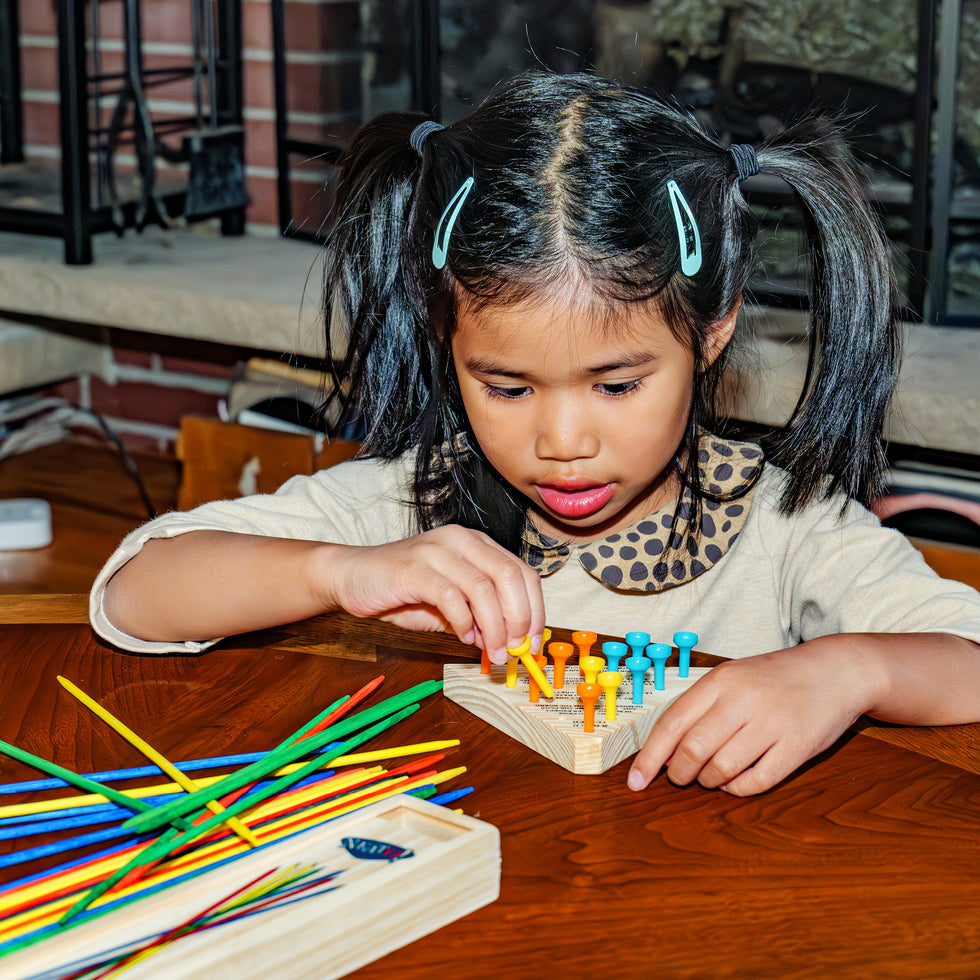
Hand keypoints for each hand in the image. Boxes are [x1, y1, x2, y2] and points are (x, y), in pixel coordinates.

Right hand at [324, 525, 545, 660]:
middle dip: (520, 618)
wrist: (351, 576)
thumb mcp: (450, 605)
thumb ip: (479, 617)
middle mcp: (461, 540)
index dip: (535, 610)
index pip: (522, 572)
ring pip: (484, 587)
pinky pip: (451, 597)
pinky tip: (462, 637)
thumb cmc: (402, 591)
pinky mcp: (414, 567)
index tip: (533, 643)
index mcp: (476, 544)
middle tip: (516, 650)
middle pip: (509, 576)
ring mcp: (437, 550)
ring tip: (492, 651)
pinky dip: (464, 623)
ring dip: (494, 627)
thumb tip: (510, 642)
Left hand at [627, 641, 875, 795]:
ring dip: (708, 781)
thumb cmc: (773, 678)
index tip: (635, 781)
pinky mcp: (797, 747)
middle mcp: (742, 700)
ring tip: (709, 777)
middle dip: (679, 774)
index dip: (649, 757)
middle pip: (693, 750)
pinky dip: (737, 789)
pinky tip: (734, 782)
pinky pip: (756, 781)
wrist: (834, 671)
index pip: (671, 724)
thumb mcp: (731, 677)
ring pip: (721, 769)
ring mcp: (771, 724)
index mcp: (720, 681)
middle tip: (681, 778)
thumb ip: (699, 707)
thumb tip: (663, 749)